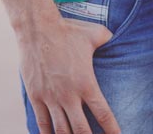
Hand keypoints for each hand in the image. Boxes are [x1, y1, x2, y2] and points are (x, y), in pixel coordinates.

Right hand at [19, 16, 118, 133]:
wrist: (38, 28)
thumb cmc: (68, 30)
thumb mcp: (95, 33)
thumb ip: (108, 39)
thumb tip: (117, 36)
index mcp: (87, 83)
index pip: (103, 114)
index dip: (112, 130)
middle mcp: (69, 95)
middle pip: (82, 130)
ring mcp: (51, 98)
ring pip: (61, 131)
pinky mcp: (36, 96)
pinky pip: (42, 123)